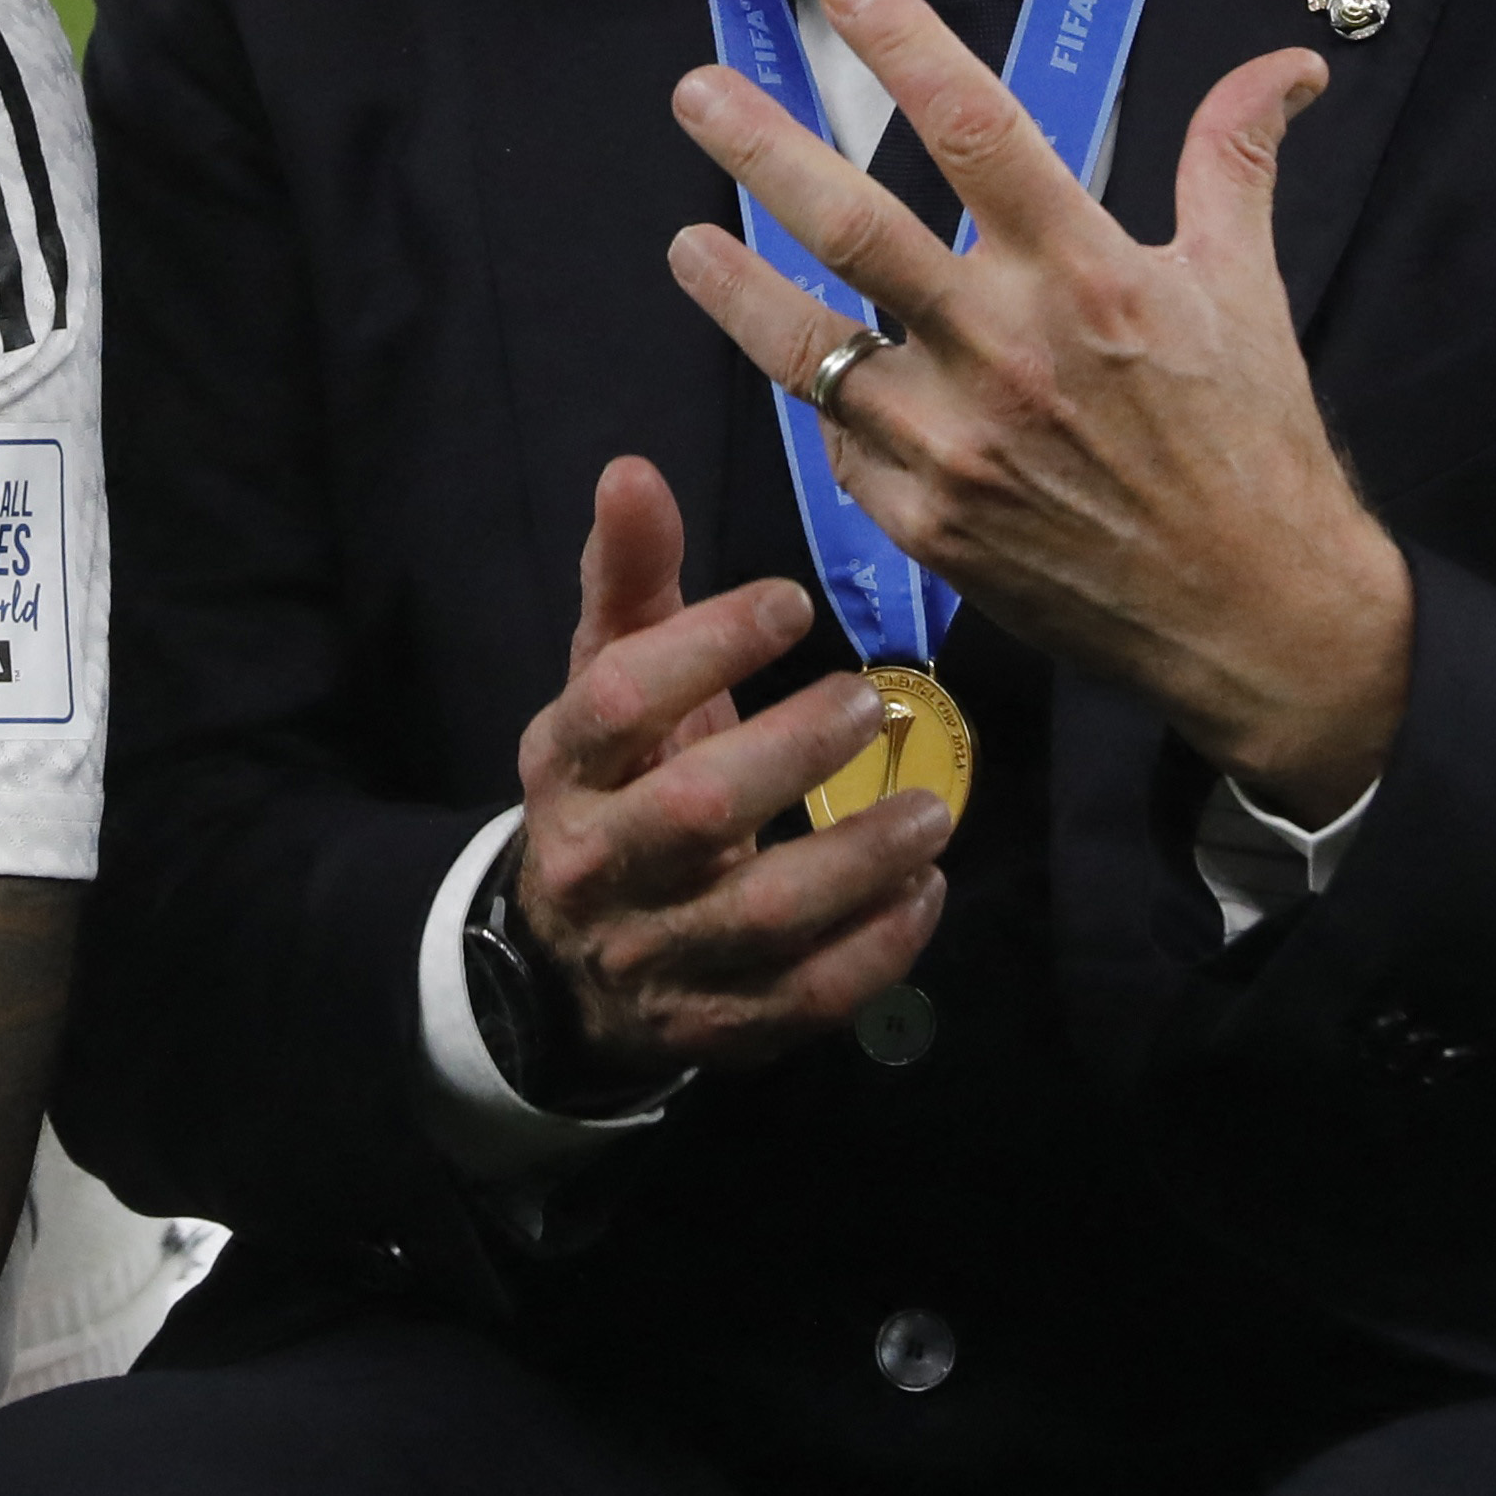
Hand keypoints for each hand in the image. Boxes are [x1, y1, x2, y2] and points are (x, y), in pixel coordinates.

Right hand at [505, 457, 953, 1082]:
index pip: (619, 700)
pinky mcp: (718, 1026)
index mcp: (565, 766)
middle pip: (693, 811)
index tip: (792, 601)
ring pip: (762, 917)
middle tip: (867, 702)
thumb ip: (630, 581)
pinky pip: (806, 999)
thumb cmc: (617, 786)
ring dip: (858, 859)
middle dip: (792, 753)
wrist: (566, 962)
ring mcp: (658, 954)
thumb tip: (632, 468)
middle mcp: (598, 862)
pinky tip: (925, 892)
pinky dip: (876, 950)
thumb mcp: (607, 682)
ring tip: (931, 809)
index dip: (707, 645)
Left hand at [668, 0, 1415, 816]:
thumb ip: (1233, 162)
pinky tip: (803, 369)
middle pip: (852, 225)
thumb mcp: (1246, 288)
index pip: (976, 127)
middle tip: (696, 92)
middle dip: (762, 148)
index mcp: (1085, 273)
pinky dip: (825, 402)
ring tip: (686, 242)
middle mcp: (1005, 348)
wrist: (1255, 618)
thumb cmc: (1254, 444)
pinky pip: (843, 444)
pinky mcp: (923, 522)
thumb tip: (1287, 65)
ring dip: (734, 287)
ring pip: (808, 345)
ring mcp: (952, 442)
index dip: (904, 46)